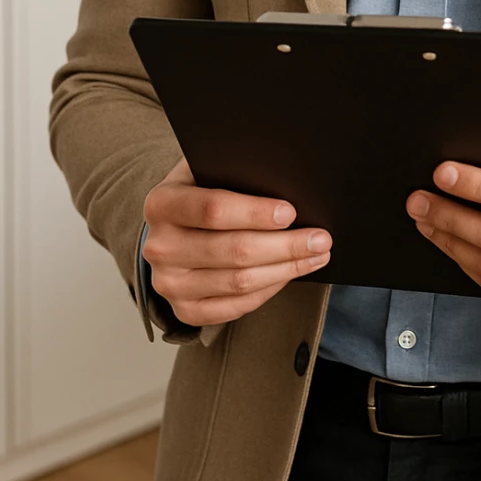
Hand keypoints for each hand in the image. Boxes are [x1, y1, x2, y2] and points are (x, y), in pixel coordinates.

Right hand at [141, 157, 331, 326]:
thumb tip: (287, 178)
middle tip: (320, 238)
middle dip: (285, 245)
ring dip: (285, 269)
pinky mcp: (184, 310)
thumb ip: (235, 170)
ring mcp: (169, 284)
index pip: (213, 209)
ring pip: (238, 282)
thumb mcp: (207, 170)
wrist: (172, 228)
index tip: (291, 212)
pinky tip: (290, 273)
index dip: (255, 213)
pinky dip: (269, 290)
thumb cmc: (201, 192)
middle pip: (233, 251)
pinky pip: (235, 307)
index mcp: (162, 203)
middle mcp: (160, 247)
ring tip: (316, 255)